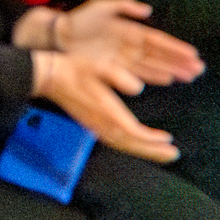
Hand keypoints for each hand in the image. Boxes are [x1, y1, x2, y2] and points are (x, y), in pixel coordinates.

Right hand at [31, 48, 179, 163]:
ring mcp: (94, 125)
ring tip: (160, 151)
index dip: (150, 139)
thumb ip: (118, 76)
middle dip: (152, 151)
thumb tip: (138, 88)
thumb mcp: (97, 65)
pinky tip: (137, 142)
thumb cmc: (71, 69)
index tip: (168, 139)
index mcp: (104, 110)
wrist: (47, 76)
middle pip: (130, 143)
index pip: (131, 131)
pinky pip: (115, 140)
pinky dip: (130, 145)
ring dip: (143, 150)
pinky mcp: (91, 124)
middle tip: (172, 154)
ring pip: (122, 144)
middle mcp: (100, 122)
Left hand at [58, 0, 204, 87]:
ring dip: (172, 70)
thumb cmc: (79, 20)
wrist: (59, 36)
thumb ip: (124, 5)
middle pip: (160, 55)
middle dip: (180, 62)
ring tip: (190, 76)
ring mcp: (124, 58)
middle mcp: (130, 46)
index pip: (157, 40)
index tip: (193, 53)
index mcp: (129, 30)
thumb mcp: (101, 7)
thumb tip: (147, 9)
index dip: (175, 47)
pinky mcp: (115, 68)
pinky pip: (139, 73)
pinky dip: (154, 76)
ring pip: (154, 65)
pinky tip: (167, 79)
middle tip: (200, 69)